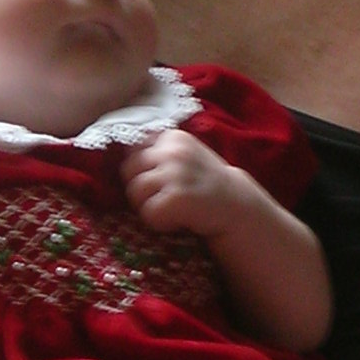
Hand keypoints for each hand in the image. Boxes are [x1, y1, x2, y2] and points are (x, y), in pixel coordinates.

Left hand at [120, 129, 247, 239]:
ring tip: (170, 208)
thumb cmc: (206, 182)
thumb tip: (121, 153)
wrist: (238, 206)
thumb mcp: (185, 154)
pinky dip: (159, 222)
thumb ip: (158, 151)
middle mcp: (172, 151)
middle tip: (162, 198)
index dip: (141, 169)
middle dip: (140, 187)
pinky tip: (177, 219)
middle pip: (128, 169)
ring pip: (134, 192)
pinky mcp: (176, 198)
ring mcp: (175, 173)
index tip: (159, 180)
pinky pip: (148, 213)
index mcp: (172, 137)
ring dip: (147, 206)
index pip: (133, 150)